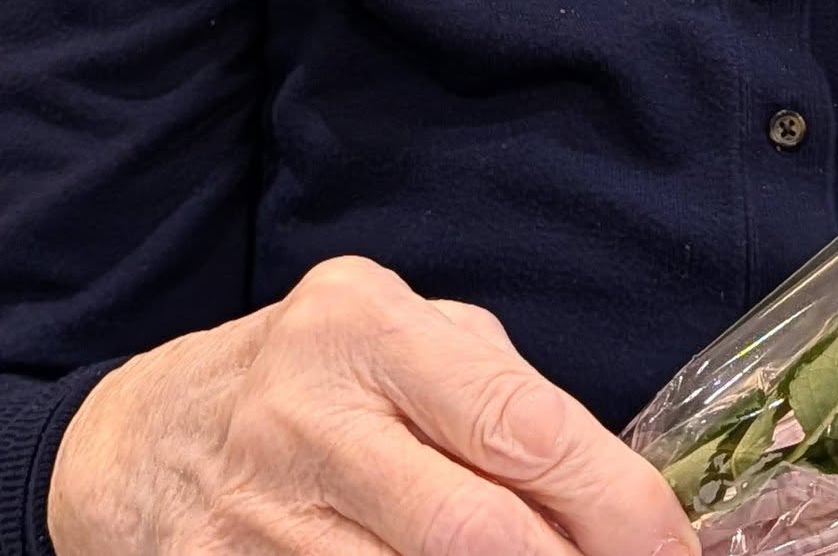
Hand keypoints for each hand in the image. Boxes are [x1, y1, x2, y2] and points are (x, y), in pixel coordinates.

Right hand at [47, 255, 696, 555]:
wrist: (139, 441)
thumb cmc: (312, 374)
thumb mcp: (403, 335)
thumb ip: (498, 391)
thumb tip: (610, 483)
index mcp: (368, 326)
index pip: (520, 424)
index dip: (612, 500)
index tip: (674, 546)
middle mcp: (311, 419)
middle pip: (475, 531)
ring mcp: (261, 523)